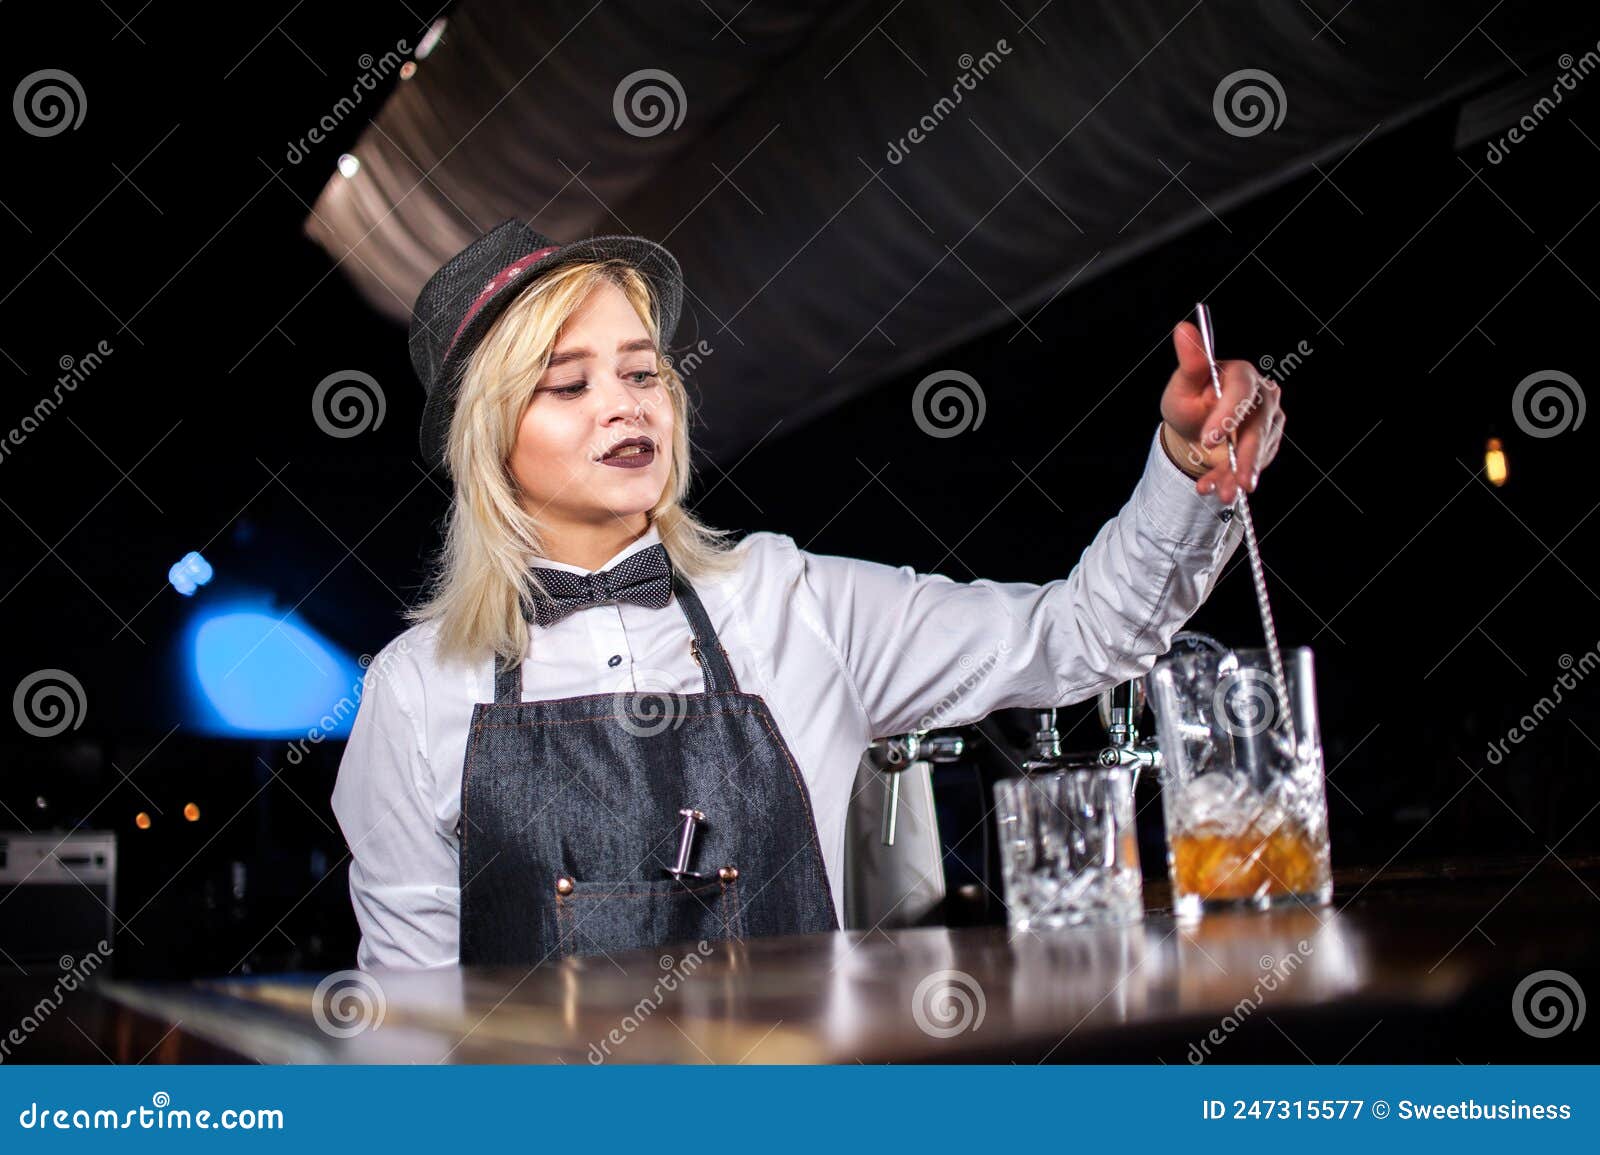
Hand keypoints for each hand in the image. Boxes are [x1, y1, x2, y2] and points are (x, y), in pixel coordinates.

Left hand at [1159, 320, 1285, 503]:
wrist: (1195, 428)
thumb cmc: (1189, 401)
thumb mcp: (1182, 386)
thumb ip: (1189, 363)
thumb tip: (1182, 329)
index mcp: (1241, 373)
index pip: (1241, 393)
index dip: (1227, 416)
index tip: (1209, 440)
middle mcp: (1263, 394)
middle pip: (1258, 427)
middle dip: (1244, 459)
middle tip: (1233, 485)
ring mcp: (1270, 418)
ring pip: (1260, 451)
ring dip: (1238, 475)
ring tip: (1217, 492)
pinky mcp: (1270, 440)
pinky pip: (1258, 463)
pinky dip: (1237, 479)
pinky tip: (1220, 488)